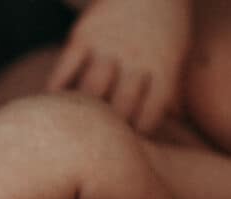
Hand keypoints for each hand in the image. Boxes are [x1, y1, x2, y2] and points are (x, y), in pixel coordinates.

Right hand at [47, 0, 190, 132]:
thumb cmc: (165, 23)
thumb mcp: (178, 54)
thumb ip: (172, 90)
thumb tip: (174, 121)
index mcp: (163, 68)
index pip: (148, 118)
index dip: (136, 137)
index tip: (126, 144)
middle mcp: (136, 59)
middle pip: (119, 109)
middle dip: (109, 131)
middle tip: (96, 143)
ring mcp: (108, 47)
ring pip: (91, 92)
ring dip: (82, 112)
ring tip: (73, 127)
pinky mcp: (83, 35)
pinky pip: (65, 69)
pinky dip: (56, 89)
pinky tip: (52, 103)